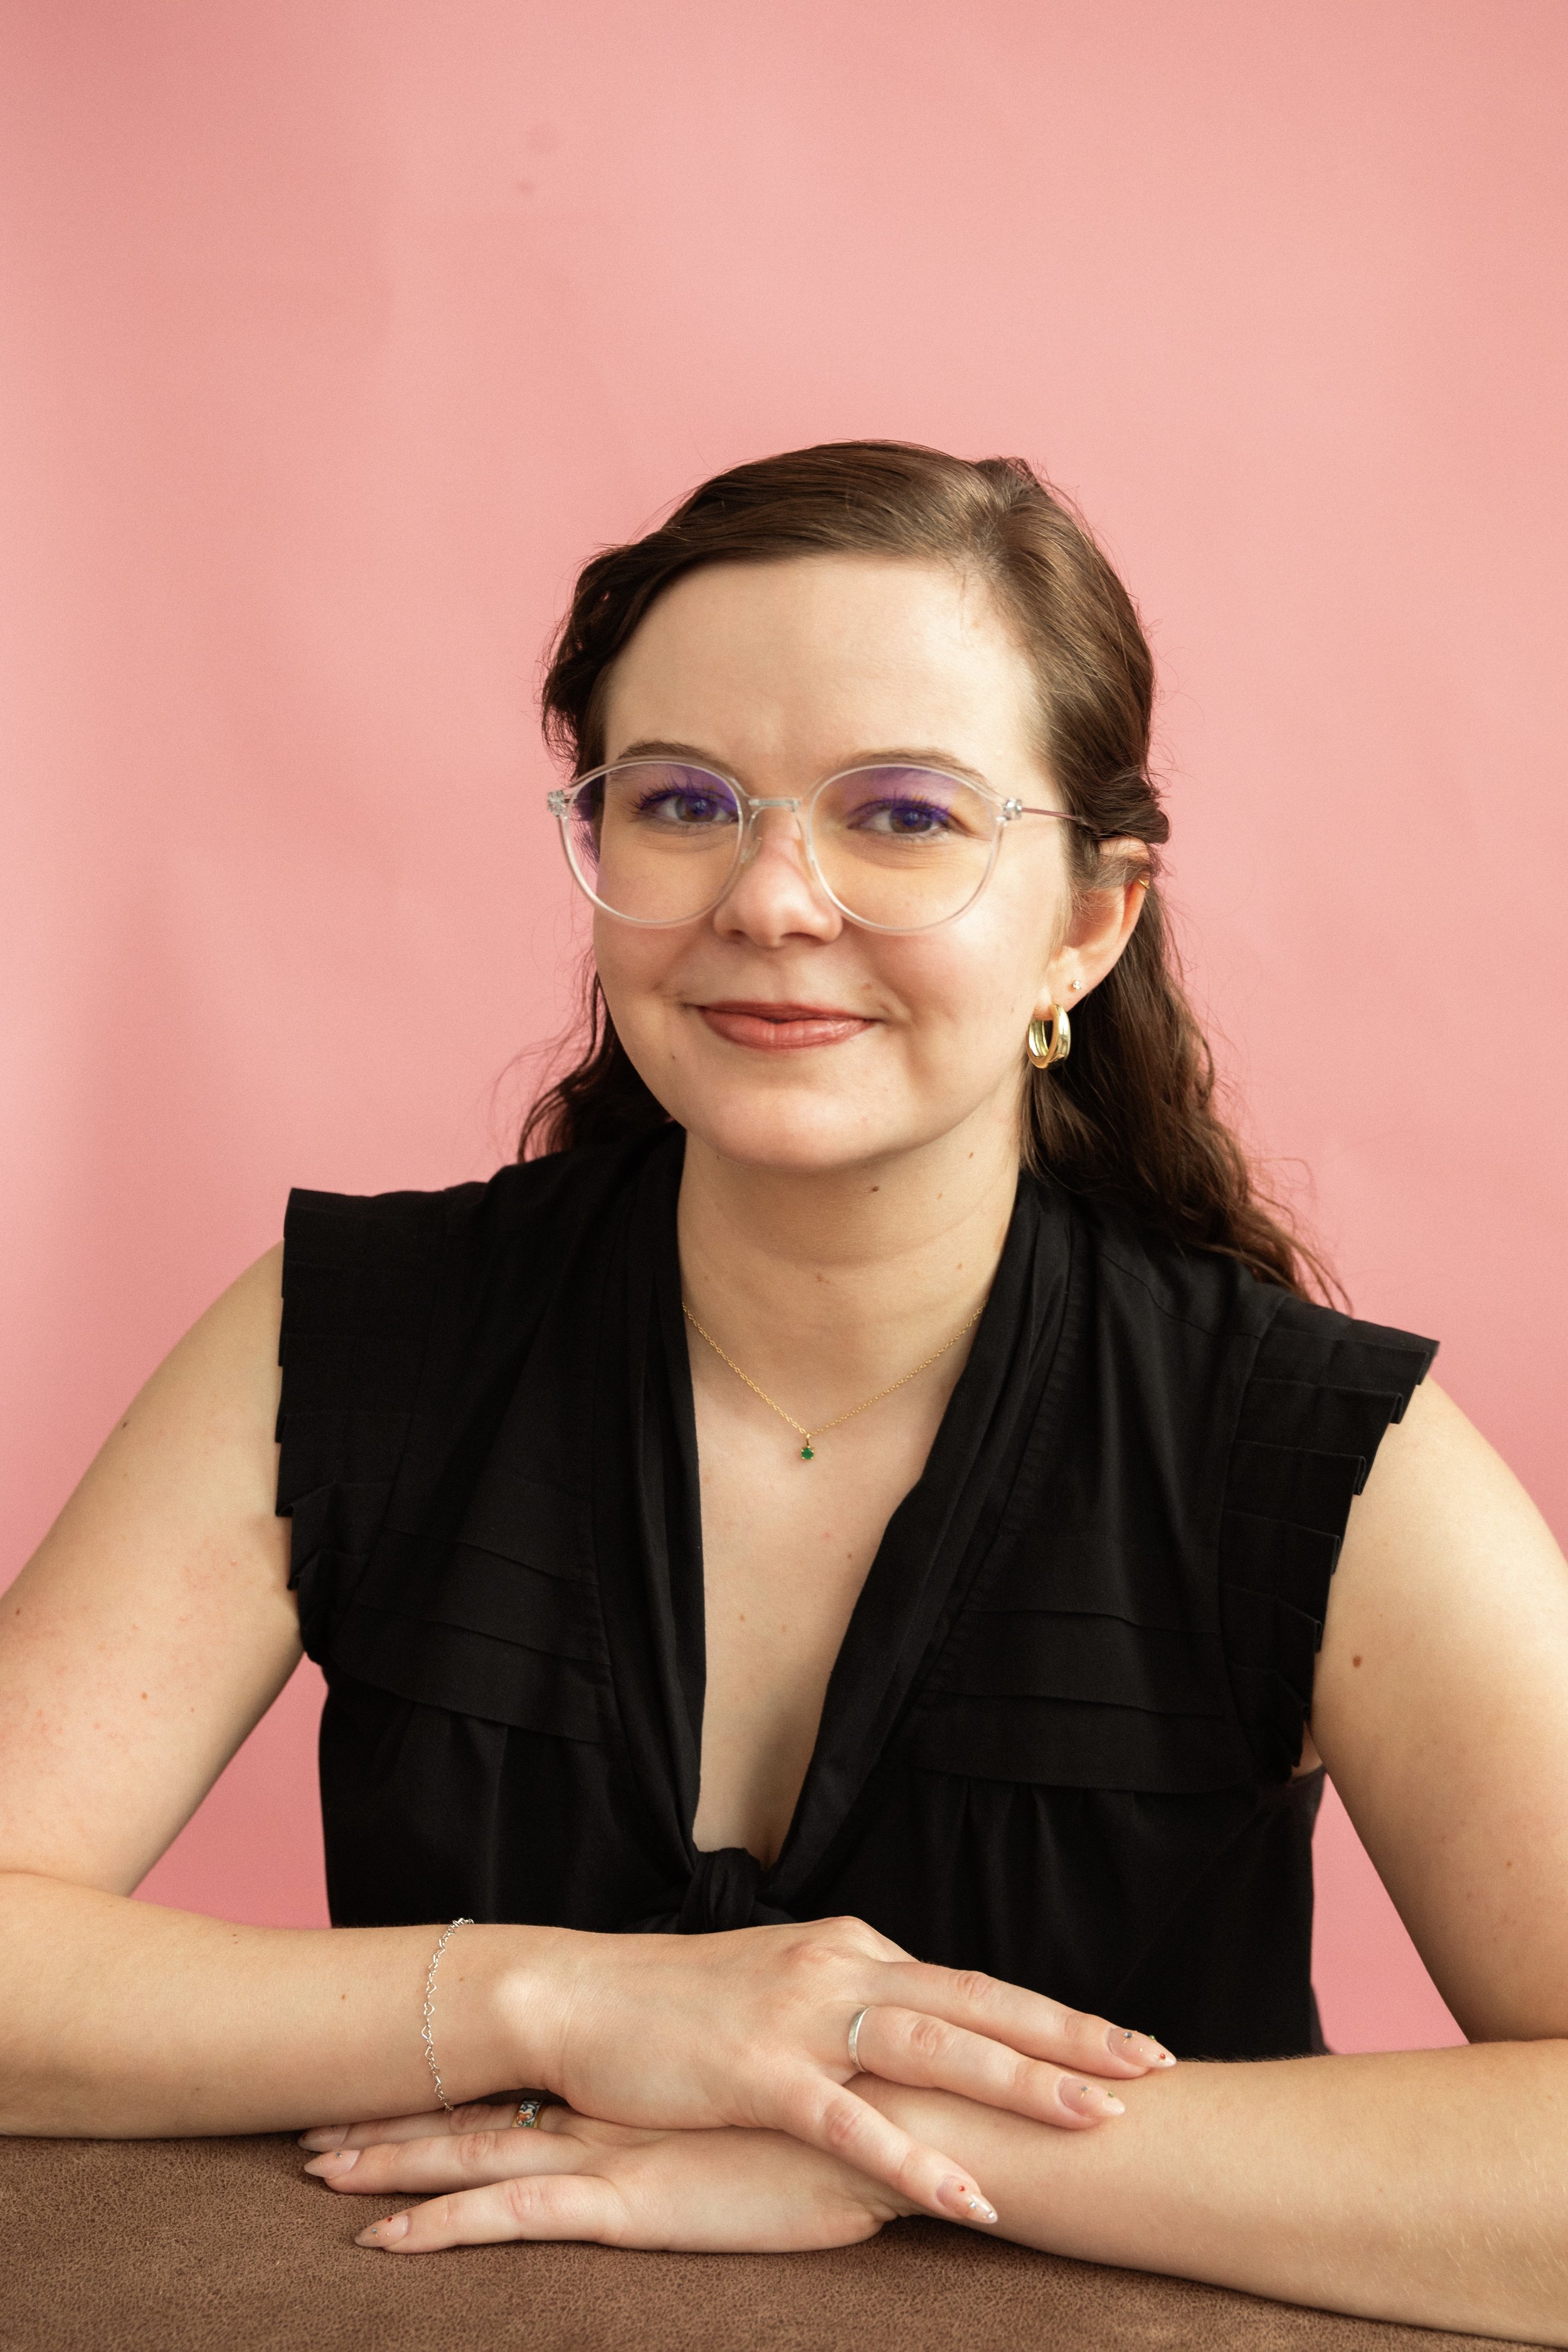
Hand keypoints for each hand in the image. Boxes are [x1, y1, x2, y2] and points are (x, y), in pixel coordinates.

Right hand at [300, 1914, 1173, 2226]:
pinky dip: (915, 2157)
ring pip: (934, 2044)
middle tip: (1154, 2065)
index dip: (1050, 2017)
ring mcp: (800, 2015)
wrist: (575, 1995)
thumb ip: (847, 2004)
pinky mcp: (757, 2070)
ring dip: (1022, 2083)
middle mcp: (839, 1969)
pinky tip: (970, 2194)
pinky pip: (853, 2121)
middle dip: (1071, 2036)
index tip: (1122, 2043)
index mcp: (849, 1953)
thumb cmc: (674, 2006)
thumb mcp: (777, 1991)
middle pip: (977, 2000)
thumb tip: (911, 2021)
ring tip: (1099, 2120)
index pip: (970, 1985)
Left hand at [305, 2095, 913, 2254]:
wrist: (900, 2116)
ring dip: (389, 2163)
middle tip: (311, 2119)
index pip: (524, 2079)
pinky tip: (381, 2245)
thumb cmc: (859, 2116)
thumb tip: (724, 2100)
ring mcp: (612, 2153)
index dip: (454, 2079)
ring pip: (470, 2155)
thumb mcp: (781, 2102)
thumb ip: (739, 2100)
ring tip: (316, 2168)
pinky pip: (508, 2218)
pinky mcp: (627, 2202)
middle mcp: (611, 2110)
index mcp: (640, 2087)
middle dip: (393, 2117)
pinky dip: (439, 2230)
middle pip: (477, 2109)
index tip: (391, 2072)